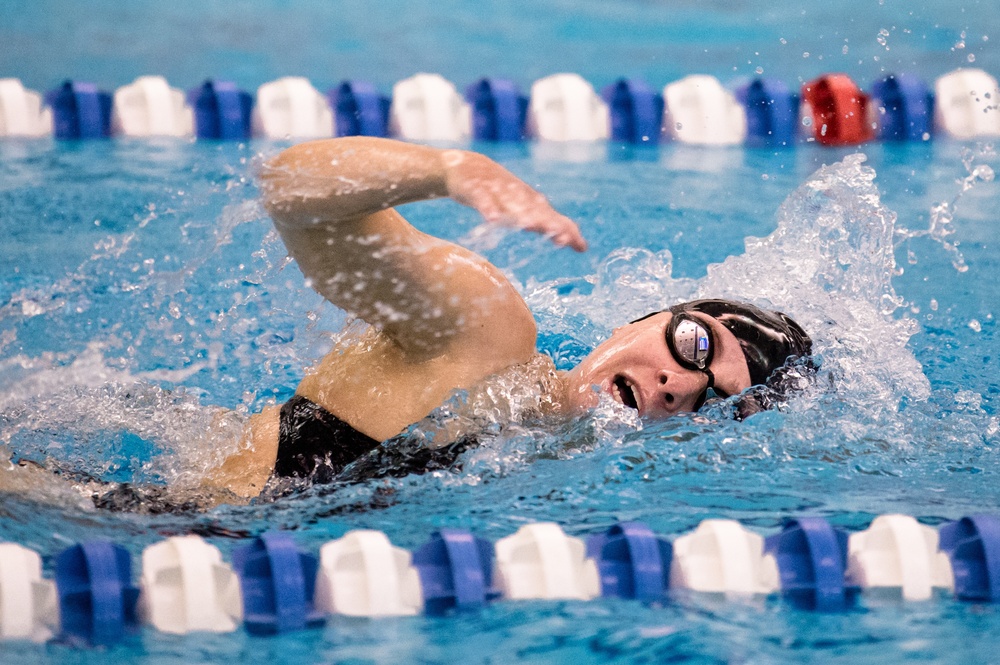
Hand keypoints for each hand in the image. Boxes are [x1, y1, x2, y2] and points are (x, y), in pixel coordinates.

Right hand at [442, 150, 586, 251]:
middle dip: (550, 223)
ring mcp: (497, 191)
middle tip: (563, 238)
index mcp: (530, 201)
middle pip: (536, 211)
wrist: (465, 166)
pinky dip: (488, 208)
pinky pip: (482, 200)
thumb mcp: (522, 208)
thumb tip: (571, 241)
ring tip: (533, 227)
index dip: (566, 230)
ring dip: (522, 215)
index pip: (552, 217)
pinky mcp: (476, 189)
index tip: (580, 247)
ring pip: (511, 204)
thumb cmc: (499, 192)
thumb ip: (544, 223)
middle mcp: (518, 195)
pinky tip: (492, 219)